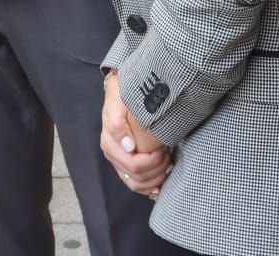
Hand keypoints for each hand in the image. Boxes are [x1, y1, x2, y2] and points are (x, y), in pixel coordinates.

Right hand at [101, 72, 170, 198]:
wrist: (121, 91)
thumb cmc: (123, 95)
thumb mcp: (118, 102)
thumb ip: (118, 123)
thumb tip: (129, 147)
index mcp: (110, 143)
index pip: (134, 165)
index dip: (153, 161)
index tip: (164, 147)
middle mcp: (113, 155)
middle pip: (137, 177)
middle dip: (157, 169)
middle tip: (169, 154)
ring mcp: (119, 162)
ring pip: (137, 184)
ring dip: (156, 179)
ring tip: (168, 164)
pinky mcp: (126, 165)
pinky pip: (137, 185)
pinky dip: (150, 187)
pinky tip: (161, 182)